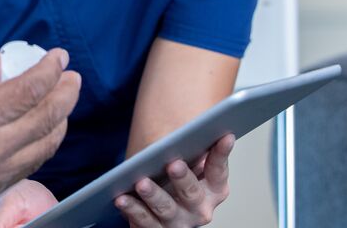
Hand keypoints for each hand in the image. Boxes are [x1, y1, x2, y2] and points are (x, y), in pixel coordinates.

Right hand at [0, 46, 79, 227]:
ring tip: (62, 100)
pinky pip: (34, 163)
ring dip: (62, 118)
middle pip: (49, 116)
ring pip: (48, 143)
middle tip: (71, 75)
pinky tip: (43, 130)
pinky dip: (46, 142)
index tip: (58, 56)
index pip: (29, 89)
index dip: (50, 69)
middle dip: (67, 91)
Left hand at [115, 134, 233, 226]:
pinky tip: (122, 198)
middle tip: (174, 164)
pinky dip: (132, 210)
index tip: (224, 136)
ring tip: (141, 183)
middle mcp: (199, 209)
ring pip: (166, 210)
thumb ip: (188, 144)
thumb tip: (181, 128)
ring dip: (154, 196)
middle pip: (192, 194)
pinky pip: (144, 222)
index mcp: (213, 189)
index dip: (221, 153)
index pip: (218, 170)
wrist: (157, 199)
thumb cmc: (171, 172)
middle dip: (183, 179)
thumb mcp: (184, 156)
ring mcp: (178, 221)